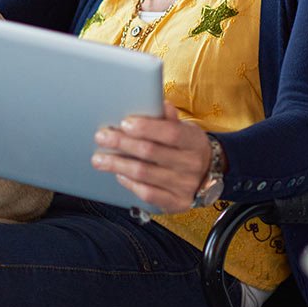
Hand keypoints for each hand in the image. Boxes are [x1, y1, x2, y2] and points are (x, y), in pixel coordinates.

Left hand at [91, 103, 214, 212]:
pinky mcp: (177, 203)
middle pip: (150, 152)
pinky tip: (119, 174)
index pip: (171, 133)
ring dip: (117, 164)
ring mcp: (185, 186)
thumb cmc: (187, 146)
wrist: (208, 174)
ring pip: (144, 174)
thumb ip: (169, 119)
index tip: (124, 123)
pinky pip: (148, 193)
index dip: (146, 128)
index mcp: (194, 141)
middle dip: (122, 143)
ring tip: (99, 159)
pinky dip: (130, 183)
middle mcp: (191, 165)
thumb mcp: (184, 129)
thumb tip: (159, 104)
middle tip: (102, 137)